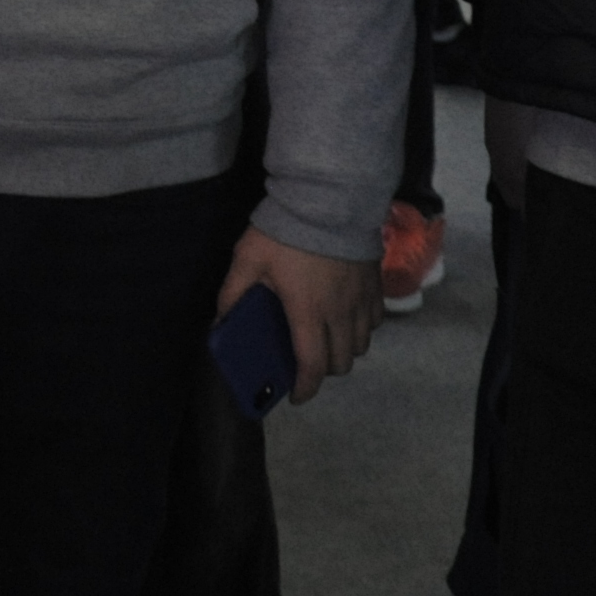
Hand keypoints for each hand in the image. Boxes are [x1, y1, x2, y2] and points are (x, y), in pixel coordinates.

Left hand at [216, 227, 378, 403]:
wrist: (328, 199)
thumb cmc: (285, 231)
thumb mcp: (248, 259)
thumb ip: (233, 293)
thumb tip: (220, 322)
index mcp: (307, 312)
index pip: (311, 366)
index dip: (304, 388)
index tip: (295, 396)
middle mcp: (340, 314)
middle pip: (340, 362)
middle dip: (322, 371)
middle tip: (305, 362)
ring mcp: (362, 301)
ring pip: (361, 345)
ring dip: (344, 351)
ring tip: (325, 340)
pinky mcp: (375, 286)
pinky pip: (375, 322)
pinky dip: (362, 329)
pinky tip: (346, 318)